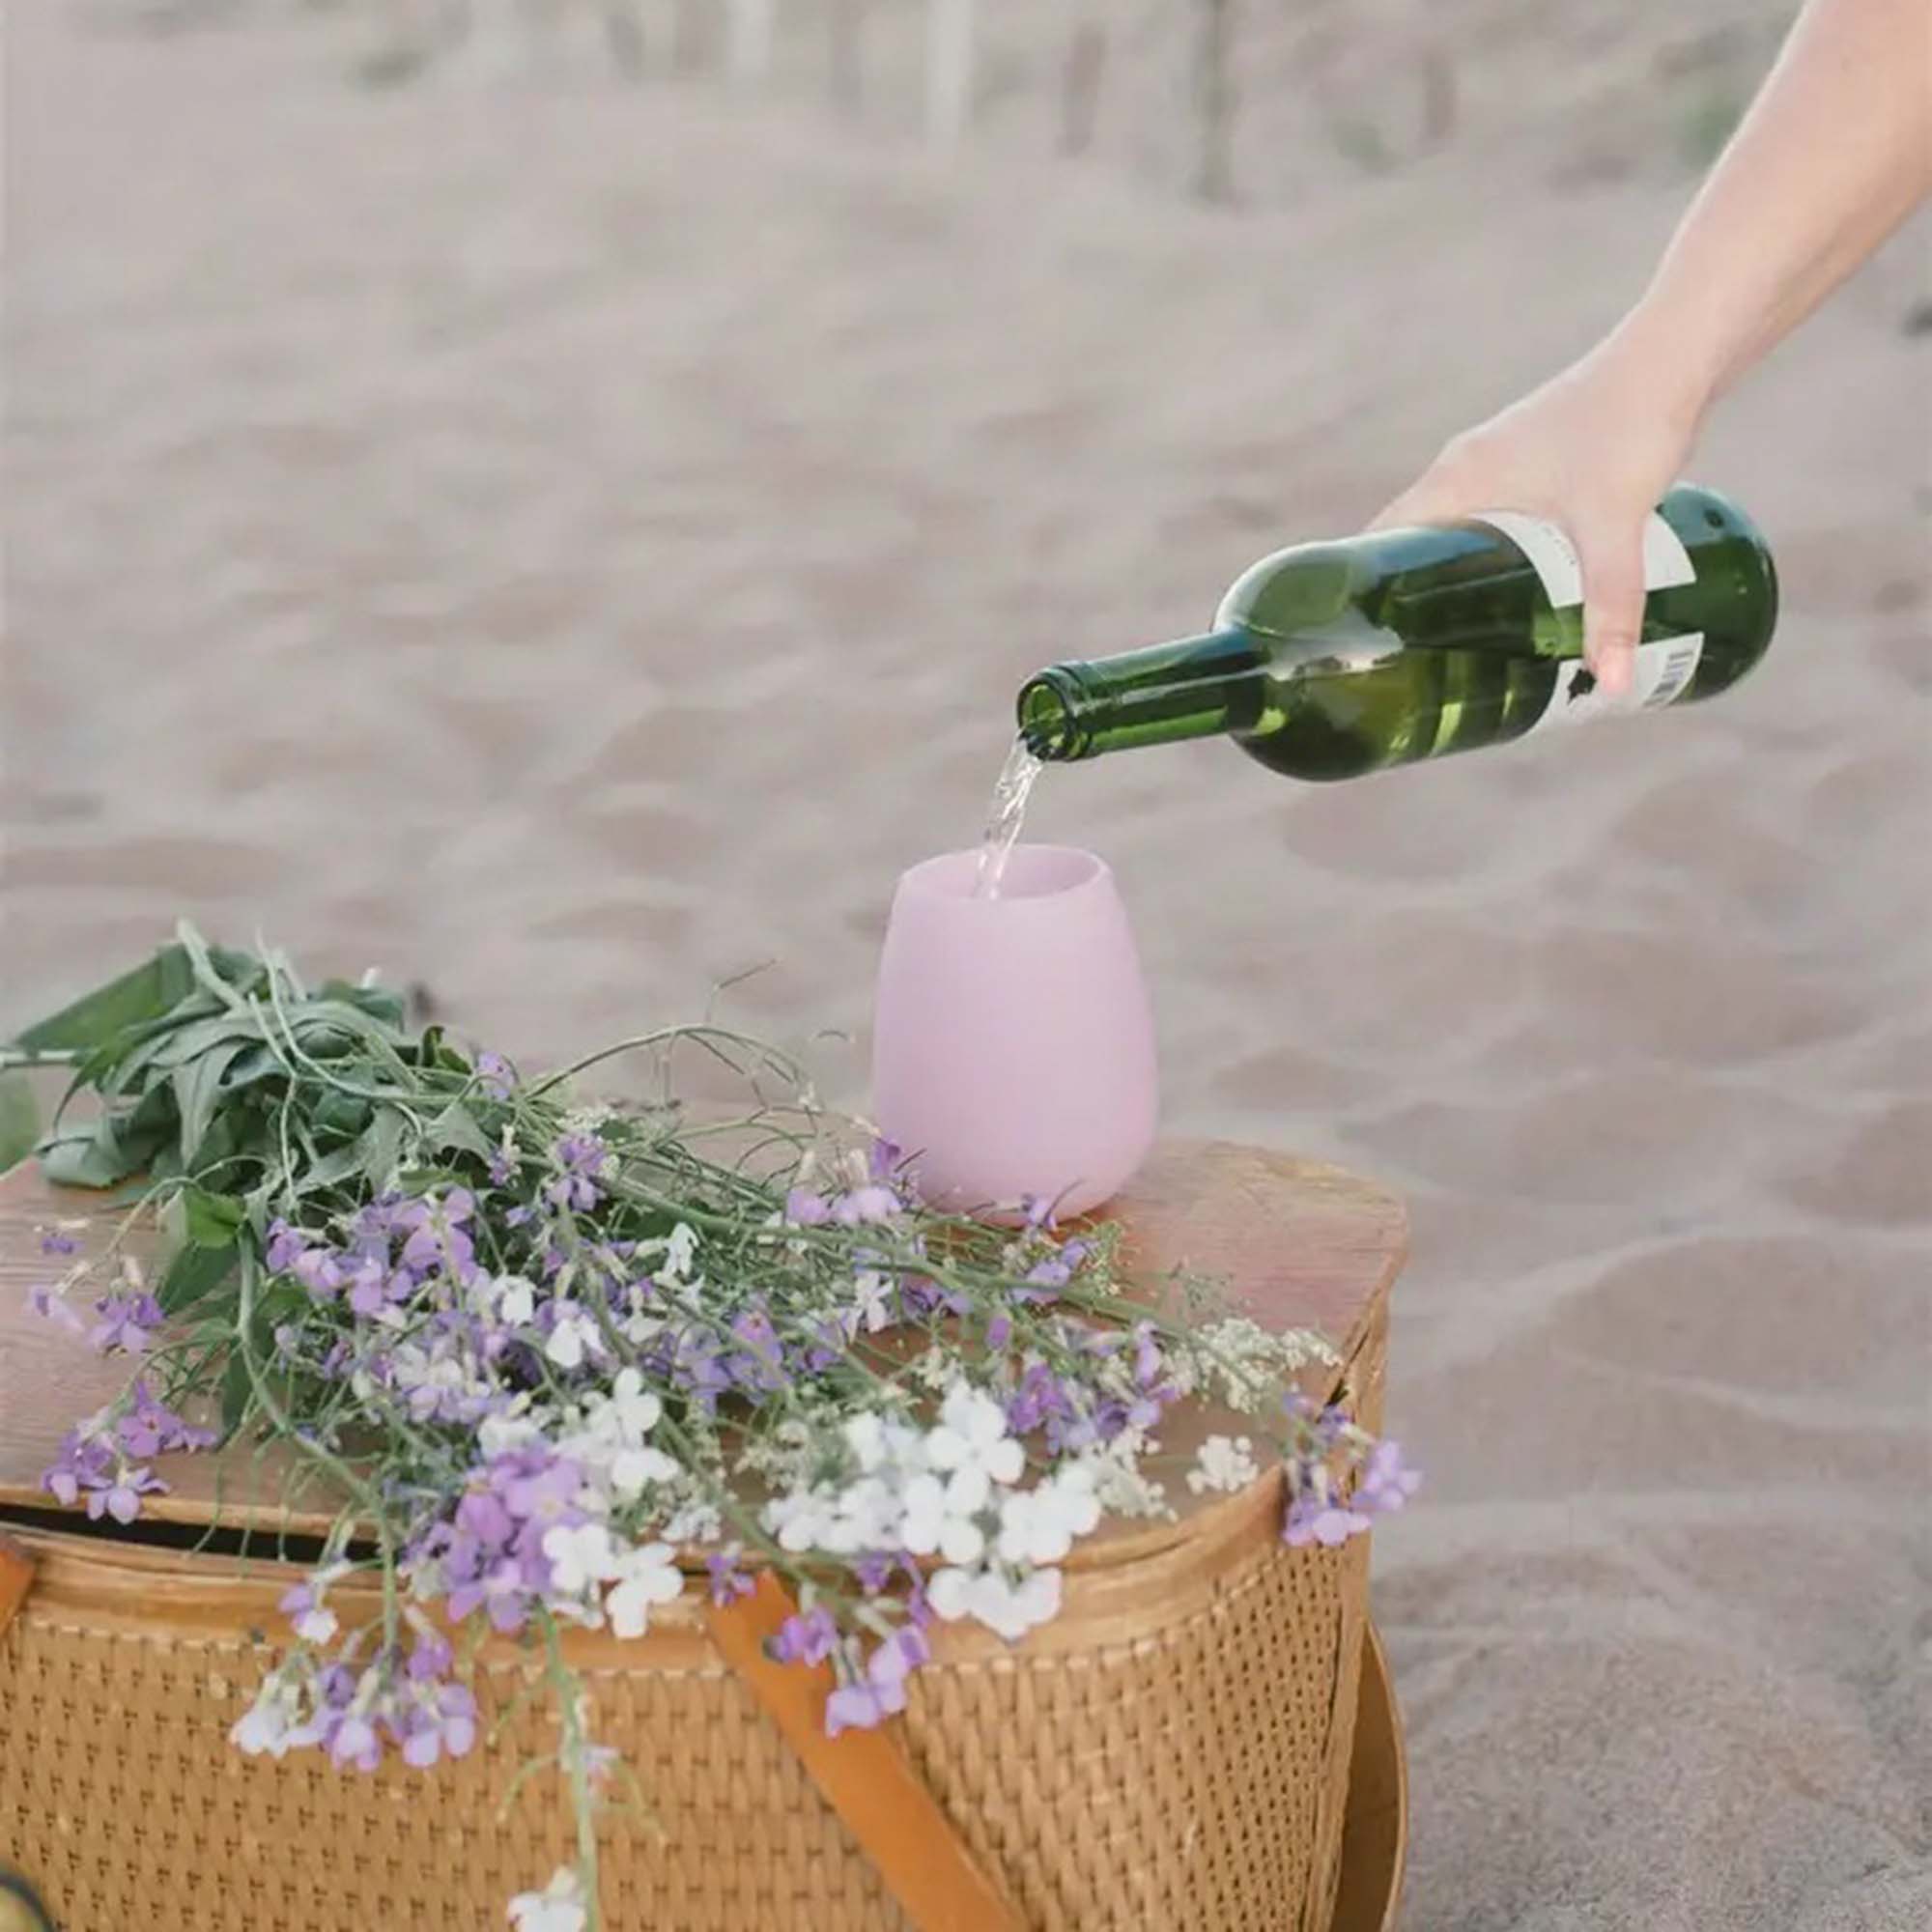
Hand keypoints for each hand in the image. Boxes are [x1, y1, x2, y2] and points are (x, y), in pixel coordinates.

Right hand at [1369, 334, 1704, 695]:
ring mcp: (1502, 463)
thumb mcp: (1614, 526)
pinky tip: (1526, 597)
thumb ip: (1611, 605)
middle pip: (1418, 547)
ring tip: (1473, 647)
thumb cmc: (1632, 425)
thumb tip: (1612, 688)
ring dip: (1461, 585)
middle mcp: (1466, 468)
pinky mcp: (1537, 463)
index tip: (1368, 648)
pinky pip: (1497, 522)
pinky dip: (1497, 560)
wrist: (1678, 354)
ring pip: (1461, 536)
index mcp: (1456, 478)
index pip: (1380, 542)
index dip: (1365, 596)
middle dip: (1419, 606)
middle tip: (1429, 669)